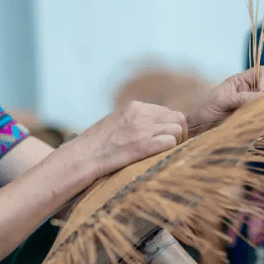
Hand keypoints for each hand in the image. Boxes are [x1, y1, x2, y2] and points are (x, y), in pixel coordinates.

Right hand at [68, 101, 188, 178]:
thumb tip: (155, 125)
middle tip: (174, 145)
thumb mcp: (116, 122)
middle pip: (177, 118)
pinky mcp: (142, 146)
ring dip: (177, 142)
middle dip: (180, 132)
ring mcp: (142, 129)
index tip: (166, 137)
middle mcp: (140, 114)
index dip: (170, 125)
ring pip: (177, 130)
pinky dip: (170, 150)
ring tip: (167, 152)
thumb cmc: (97, 144)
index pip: (166, 111)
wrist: (83, 156)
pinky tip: (161, 155)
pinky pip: (170, 143)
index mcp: (133, 106)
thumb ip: (135, 119)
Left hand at [186, 66, 263, 131]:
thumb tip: (262, 95)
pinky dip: (263, 120)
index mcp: (241, 81)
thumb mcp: (222, 100)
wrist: (198, 126)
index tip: (263, 92)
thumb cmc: (206, 109)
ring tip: (253, 117)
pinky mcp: (253, 118)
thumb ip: (241, 97)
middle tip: (259, 107)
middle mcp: (249, 91)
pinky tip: (253, 124)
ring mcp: (252, 105)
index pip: (262, 72)